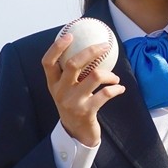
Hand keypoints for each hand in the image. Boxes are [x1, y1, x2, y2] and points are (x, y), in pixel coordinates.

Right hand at [42, 32, 124, 147]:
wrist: (77, 133)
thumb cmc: (74, 104)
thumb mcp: (66, 89)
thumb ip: (70, 72)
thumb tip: (84, 45)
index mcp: (53, 84)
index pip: (48, 62)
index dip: (57, 47)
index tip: (70, 35)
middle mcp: (60, 92)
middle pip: (73, 64)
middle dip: (91, 51)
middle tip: (105, 46)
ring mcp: (73, 102)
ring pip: (94, 77)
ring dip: (110, 74)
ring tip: (115, 78)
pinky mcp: (87, 111)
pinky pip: (106, 93)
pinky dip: (116, 88)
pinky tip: (120, 88)